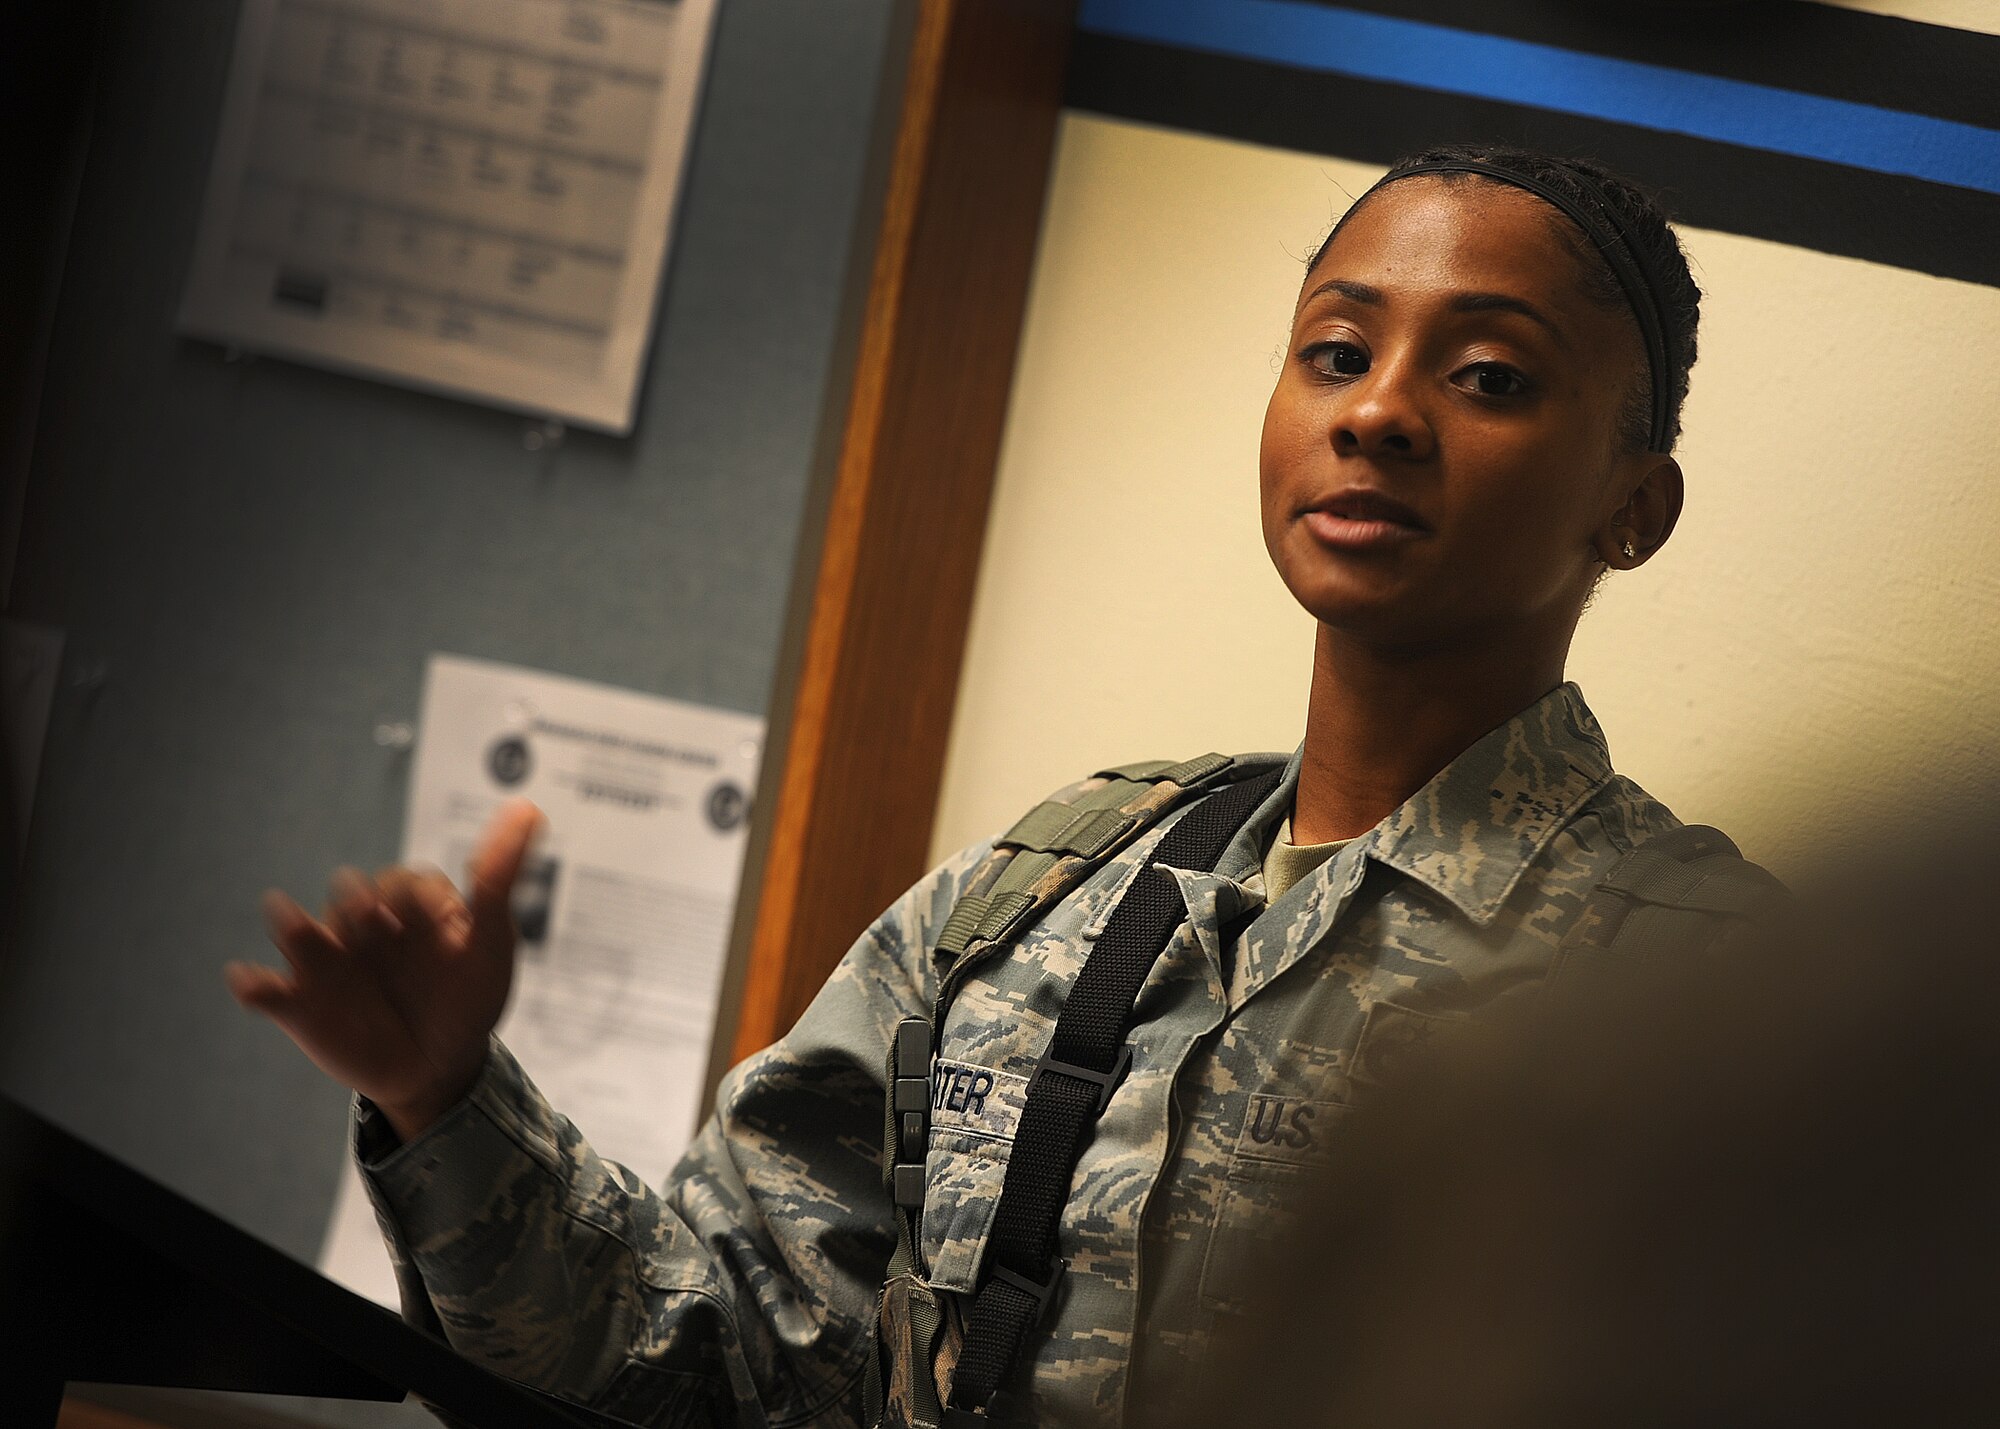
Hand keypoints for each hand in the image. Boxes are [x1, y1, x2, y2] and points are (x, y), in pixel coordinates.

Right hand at [226, 799, 543, 1141]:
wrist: (440, 1068)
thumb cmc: (466, 995)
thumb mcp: (489, 939)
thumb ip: (501, 876)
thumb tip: (529, 807)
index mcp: (406, 905)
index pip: (409, 884)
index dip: (423, 900)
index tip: (446, 921)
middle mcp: (361, 924)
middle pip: (351, 896)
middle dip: (359, 902)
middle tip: (374, 912)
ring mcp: (327, 962)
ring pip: (301, 933)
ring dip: (294, 925)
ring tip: (286, 915)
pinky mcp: (301, 1004)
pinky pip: (266, 992)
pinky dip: (254, 987)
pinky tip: (250, 983)